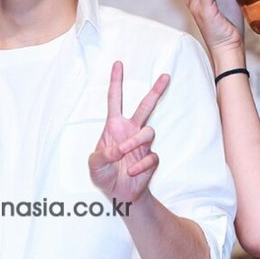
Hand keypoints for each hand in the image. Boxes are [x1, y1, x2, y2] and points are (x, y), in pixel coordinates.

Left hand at [89, 61, 168, 202]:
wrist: (118, 195)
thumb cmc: (104, 174)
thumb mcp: (94, 164)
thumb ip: (102, 155)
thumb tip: (118, 149)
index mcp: (114, 126)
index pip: (115, 99)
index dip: (116, 81)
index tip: (118, 64)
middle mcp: (130, 131)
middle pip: (145, 106)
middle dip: (156, 91)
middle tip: (165, 76)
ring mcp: (142, 144)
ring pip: (148, 132)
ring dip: (135, 142)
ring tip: (124, 153)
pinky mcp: (151, 159)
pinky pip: (151, 156)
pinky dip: (140, 164)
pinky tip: (132, 171)